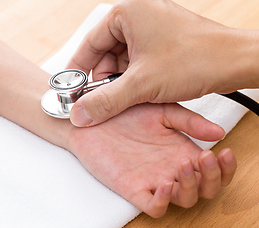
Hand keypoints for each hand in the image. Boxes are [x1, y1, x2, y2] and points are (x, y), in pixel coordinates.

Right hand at [66, 0, 254, 126]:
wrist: (236, 62)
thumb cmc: (196, 60)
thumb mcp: (142, 84)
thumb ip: (106, 101)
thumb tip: (79, 114)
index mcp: (128, 10)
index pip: (90, 41)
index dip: (79, 68)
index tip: (72, 88)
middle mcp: (139, 11)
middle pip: (106, 49)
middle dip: (104, 76)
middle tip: (102, 99)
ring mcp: (153, 22)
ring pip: (122, 54)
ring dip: (121, 77)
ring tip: (127, 95)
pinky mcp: (163, 34)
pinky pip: (138, 55)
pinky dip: (135, 74)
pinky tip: (140, 89)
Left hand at [69, 103, 235, 217]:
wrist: (92, 117)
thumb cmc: (124, 113)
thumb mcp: (161, 110)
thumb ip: (188, 121)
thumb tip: (218, 132)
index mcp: (180, 149)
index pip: (212, 168)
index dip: (224, 167)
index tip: (224, 152)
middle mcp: (170, 167)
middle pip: (204, 188)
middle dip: (213, 178)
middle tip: (206, 159)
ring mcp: (152, 179)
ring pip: (184, 199)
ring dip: (191, 186)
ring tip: (184, 164)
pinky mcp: (132, 187)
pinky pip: (154, 206)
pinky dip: (163, 201)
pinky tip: (164, 182)